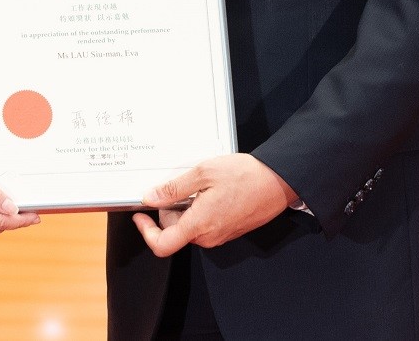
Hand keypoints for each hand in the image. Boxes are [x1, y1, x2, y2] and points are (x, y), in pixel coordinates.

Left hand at [131, 154, 296, 257]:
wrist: (278, 182)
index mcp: (199, 225)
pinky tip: (211, 190)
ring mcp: (220, 236)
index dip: (146, 232)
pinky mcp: (228, 231)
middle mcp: (209, 236)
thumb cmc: (245, 176)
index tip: (140, 216)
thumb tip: (151, 198)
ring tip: (200, 184)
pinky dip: (200, 209)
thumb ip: (174, 189)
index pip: (162, 244)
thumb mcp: (203, 173)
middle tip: (180, 185)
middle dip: (170, 209)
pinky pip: (205, 224)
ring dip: (186, 207)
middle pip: (175, 231)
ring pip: (190, 226)